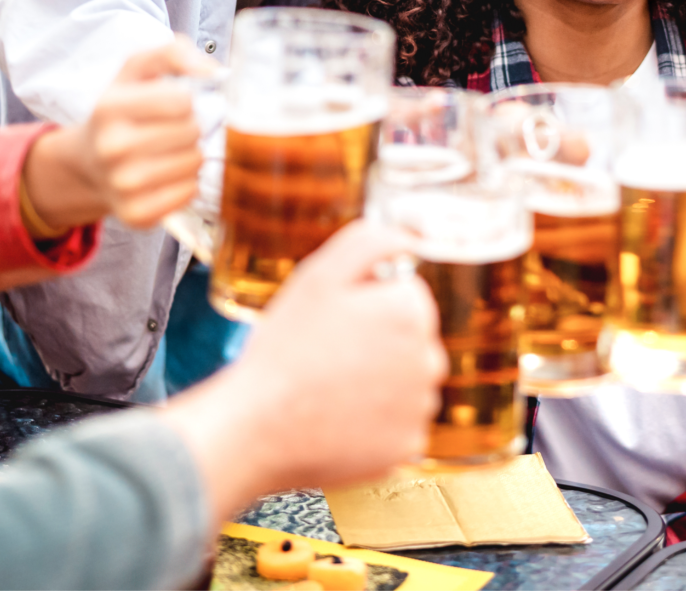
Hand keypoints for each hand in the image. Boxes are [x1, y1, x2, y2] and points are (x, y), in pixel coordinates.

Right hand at [21, 41, 212, 230]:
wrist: (89, 162)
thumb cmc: (124, 110)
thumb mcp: (138, 70)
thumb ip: (175, 53)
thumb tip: (215, 72)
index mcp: (109, 106)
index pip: (182, 101)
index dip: (186, 101)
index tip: (172, 104)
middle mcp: (110, 147)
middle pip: (192, 132)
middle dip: (191, 127)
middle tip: (172, 130)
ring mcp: (121, 184)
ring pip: (195, 163)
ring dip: (192, 155)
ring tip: (170, 151)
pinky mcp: (136, 214)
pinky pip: (188, 193)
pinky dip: (187, 183)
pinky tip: (168, 175)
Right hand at [159, 222, 446, 517]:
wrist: (256, 428)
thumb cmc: (284, 350)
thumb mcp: (321, 274)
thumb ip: (373, 242)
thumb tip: (411, 237)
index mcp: (412, 312)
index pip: (405, 295)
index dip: (367, 304)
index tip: (337, 321)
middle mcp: (429, 361)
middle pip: (411, 340)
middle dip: (378, 343)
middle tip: (328, 354)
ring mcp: (419, 409)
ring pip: (404, 384)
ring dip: (378, 384)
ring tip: (329, 388)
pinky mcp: (405, 449)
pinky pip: (396, 426)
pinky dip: (373, 424)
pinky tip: (337, 419)